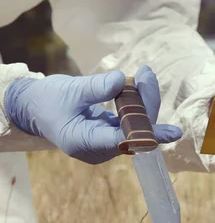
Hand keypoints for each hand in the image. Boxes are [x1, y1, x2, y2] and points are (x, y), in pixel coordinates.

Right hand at [4, 65, 181, 163]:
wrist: (34, 107)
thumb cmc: (47, 99)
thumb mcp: (69, 90)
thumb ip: (95, 88)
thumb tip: (121, 80)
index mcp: (84, 143)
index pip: (123, 140)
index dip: (149, 135)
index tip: (172, 132)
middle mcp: (99, 149)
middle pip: (134, 131)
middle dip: (146, 103)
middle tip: (147, 74)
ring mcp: (106, 144)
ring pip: (136, 126)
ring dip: (143, 101)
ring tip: (145, 74)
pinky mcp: (110, 135)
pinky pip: (131, 122)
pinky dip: (137, 104)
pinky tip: (141, 84)